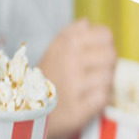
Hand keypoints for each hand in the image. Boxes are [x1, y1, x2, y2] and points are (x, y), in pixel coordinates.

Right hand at [39, 18, 116, 138]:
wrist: (27, 114)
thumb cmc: (46, 81)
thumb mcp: (52, 51)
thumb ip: (71, 34)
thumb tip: (87, 24)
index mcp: (65, 43)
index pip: (106, 35)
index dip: (106, 46)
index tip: (97, 56)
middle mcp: (68, 61)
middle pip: (111, 55)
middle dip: (108, 66)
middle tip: (96, 75)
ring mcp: (72, 86)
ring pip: (108, 77)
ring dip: (104, 85)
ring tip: (91, 89)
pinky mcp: (76, 110)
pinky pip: (103, 98)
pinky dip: (100, 100)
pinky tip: (89, 101)